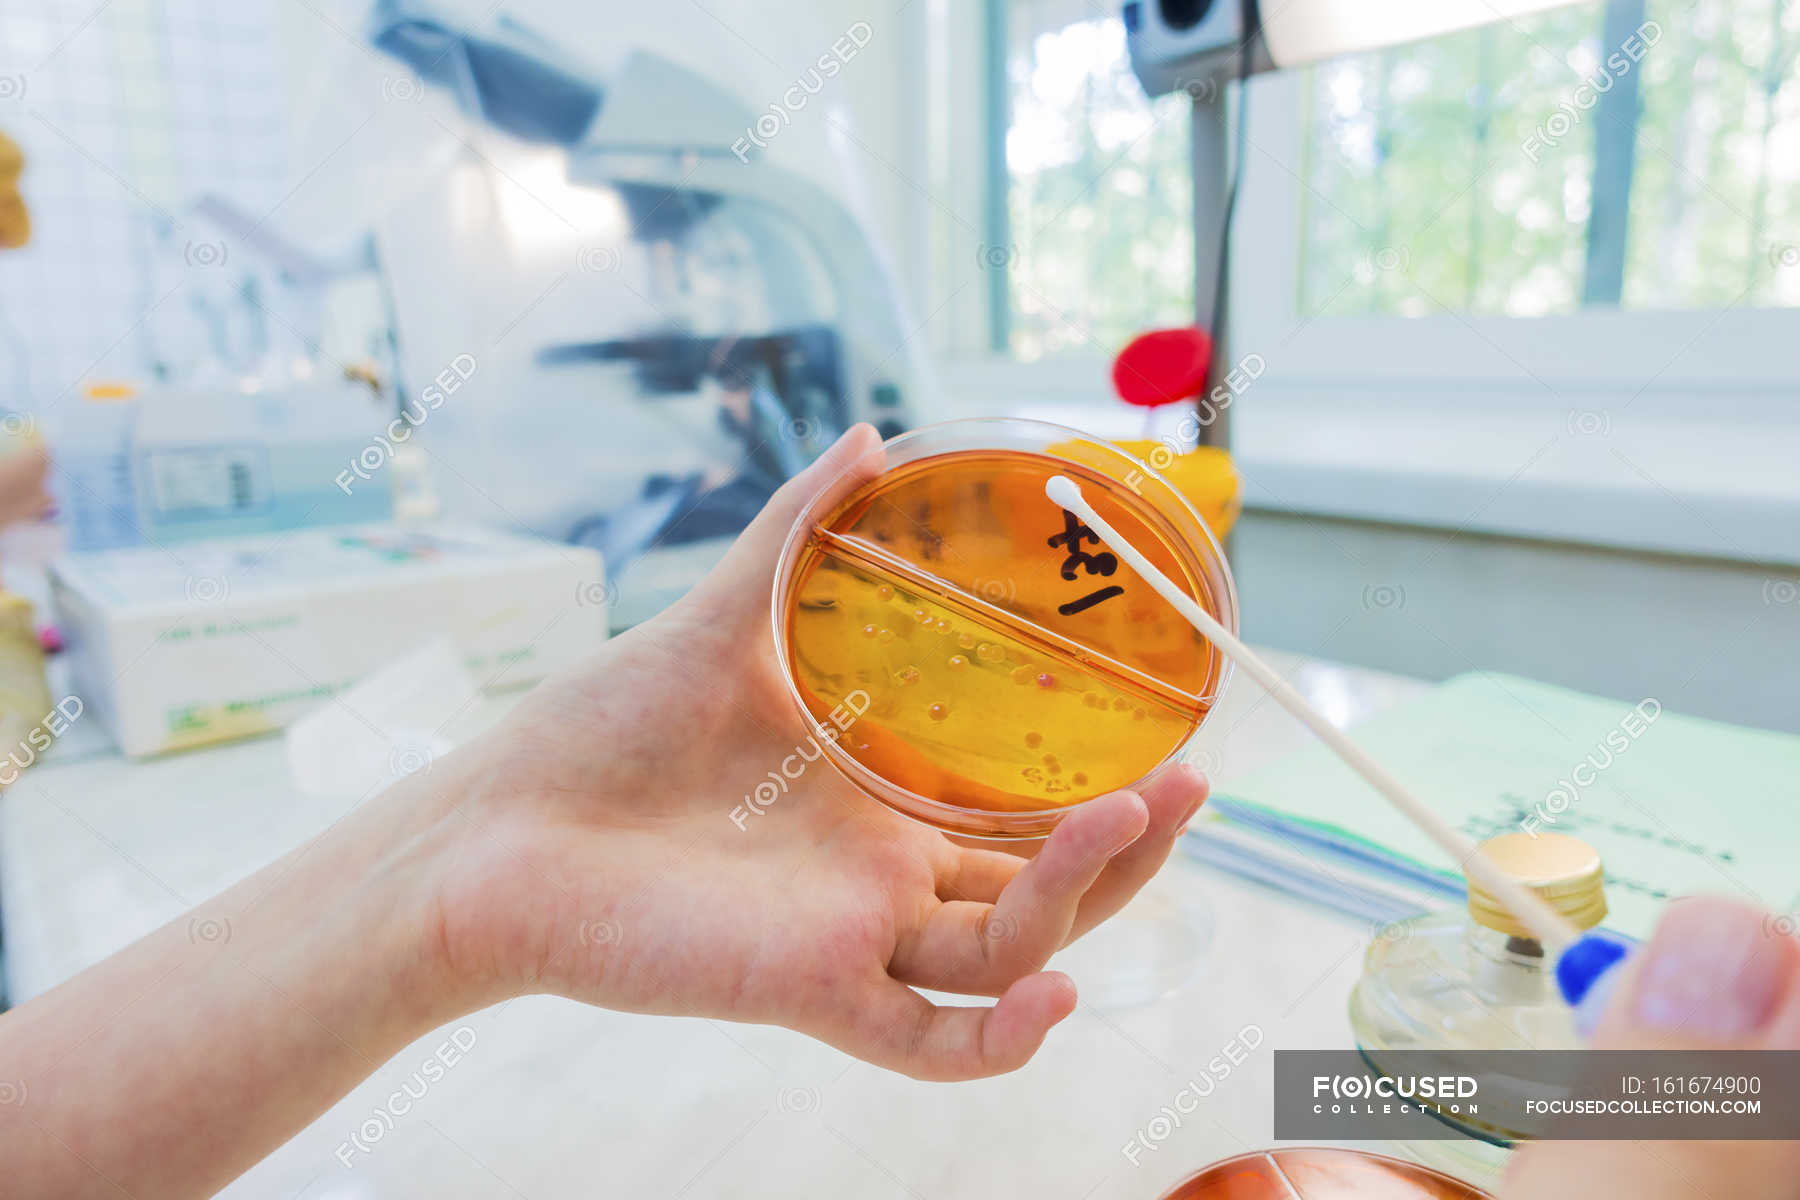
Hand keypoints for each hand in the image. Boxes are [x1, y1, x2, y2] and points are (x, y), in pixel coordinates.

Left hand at [416, 424, 1208, 1079]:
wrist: (493, 827)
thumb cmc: (599, 731)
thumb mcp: (721, 619)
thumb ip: (796, 533)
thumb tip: (867, 438)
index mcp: (878, 806)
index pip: (1022, 816)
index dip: (1102, 793)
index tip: (1174, 738)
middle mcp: (882, 879)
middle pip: (1041, 890)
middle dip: (1127, 847)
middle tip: (1192, 781)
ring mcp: (851, 938)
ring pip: (1007, 952)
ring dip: (1084, 901)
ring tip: (1136, 819)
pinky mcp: (804, 988)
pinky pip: (922, 1045)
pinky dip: (994, 1044)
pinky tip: (1054, 1000)